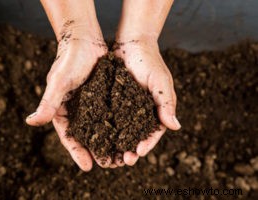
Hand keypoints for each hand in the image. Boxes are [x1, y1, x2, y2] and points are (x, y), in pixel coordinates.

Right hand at [26, 30, 110, 170]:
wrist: (84, 39)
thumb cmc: (69, 59)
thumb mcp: (59, 82)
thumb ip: (48, 103)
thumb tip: (30, 122)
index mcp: (62, 109)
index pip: (68, 136)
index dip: (77, 152)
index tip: (87, 167)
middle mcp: (76, 110)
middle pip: (86, 136)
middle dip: (95, 151)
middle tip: (108, 165)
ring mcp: (91, 104)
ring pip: (100, 127)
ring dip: (109, 142)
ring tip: (120, 155)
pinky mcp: (103, 96)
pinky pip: (110, 114)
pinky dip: (118, 125)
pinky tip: (128, 134)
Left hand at [113, 39, 180, 164]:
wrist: (131, 43)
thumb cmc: (149, 61)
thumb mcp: (160, 81)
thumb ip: (166, 103)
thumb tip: (175, 126)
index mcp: (155, 109)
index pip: (153, 132)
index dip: (147, 143)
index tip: (138, 153)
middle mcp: (140, 111)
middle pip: (136, 136)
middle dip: (131, 149)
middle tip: (123, 160)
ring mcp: (125, 107)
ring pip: (121, 131)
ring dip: (117, 144)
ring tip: (110, 156)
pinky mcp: (112, 101)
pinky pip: (108, 117)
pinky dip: (105, 129)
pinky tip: (98, 138)